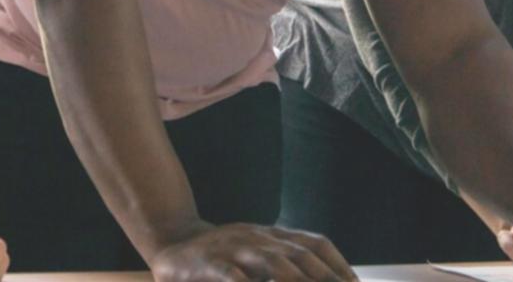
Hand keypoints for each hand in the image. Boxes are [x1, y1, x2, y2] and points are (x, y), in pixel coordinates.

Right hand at [147, 222, 354, 281]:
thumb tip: (322, 275)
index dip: (339, 265)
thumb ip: (284, 263)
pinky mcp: (211, 264)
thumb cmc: (221, 256)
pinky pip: (233, 277)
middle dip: (326, 279)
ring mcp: (235, 250)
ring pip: (274, 264)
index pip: (315, 243)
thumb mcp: (256, 253)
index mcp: (272, 236)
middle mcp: (258, 239)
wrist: (173, 243)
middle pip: (301, 256)